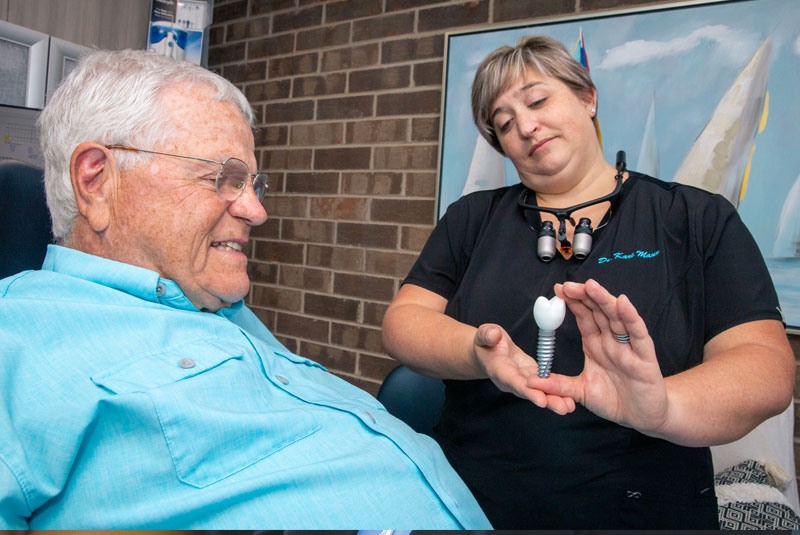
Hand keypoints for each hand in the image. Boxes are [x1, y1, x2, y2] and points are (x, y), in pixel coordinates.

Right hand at [473, 323, 575, 414]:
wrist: (486, 354)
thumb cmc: (485, 342)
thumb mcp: (484, 334)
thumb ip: (487, 335)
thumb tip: (493, 335)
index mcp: (499, 370)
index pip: (513, 381)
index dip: (527, 391)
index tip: (541, 400)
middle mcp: (511, 381)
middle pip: (528, 392)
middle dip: (546, 400)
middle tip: (563, 408)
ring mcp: (521, 381)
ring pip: (537, 392)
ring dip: (553, 400)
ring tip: (569, 407)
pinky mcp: (530, 378)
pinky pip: (542, 387)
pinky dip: (555, 393)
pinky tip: (569, 399)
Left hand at [524, 279, 670, 433]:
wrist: (641, 417)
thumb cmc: (614, 400)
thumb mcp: (580, 392)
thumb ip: (557, 385)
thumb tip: (530, 382)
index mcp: (596, 344)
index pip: (584, 317)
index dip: (573, 302)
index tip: (557, 289)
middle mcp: (612, 341)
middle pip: (598, 311)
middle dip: (584, 296)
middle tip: (568, 285)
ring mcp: (629, 347)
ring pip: (616, 318)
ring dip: (604, 300)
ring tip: (591, 286)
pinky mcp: (645, 358)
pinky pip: (638, 335)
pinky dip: (631, 318)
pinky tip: (622, 302)